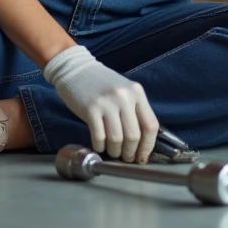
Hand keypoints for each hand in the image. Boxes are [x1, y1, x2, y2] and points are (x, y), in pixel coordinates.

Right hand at [43, 45, 159, 163]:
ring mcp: (107, 103)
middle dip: (130, 153)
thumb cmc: (101, 84)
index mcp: (137, 92)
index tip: (142, 157)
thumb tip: (141, 142)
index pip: (150, 125)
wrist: (77, 70)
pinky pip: (99, 137)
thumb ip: (134, 111)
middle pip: (134, 135)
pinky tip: (99, 145)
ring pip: (117, 139)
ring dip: (115, 152)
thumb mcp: (124, 91)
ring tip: (112, 152)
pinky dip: (100, 146)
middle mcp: (124, 97)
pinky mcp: (90, 109)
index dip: (148, 146)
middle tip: (126, 158)